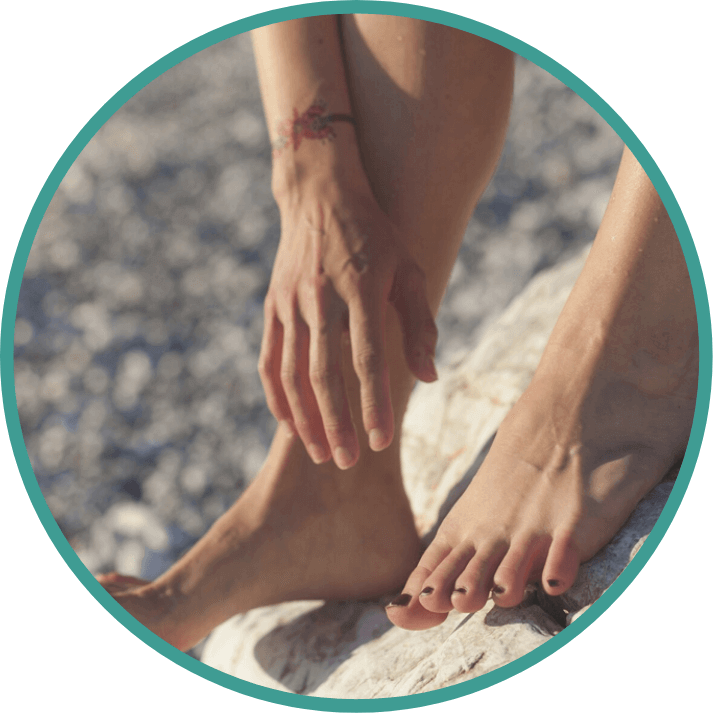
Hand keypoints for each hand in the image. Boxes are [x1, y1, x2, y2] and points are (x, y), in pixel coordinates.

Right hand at [259, 178, 437, 468]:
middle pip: (325, 375)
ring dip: (305, 417)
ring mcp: (290, 302)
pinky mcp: (272, 306)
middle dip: (337, 424)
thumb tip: (429, 378)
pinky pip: (269, 359)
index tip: (382, 442)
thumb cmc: (375, 236)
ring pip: (292, 372)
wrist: (320, 194)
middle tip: (347, 463)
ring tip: (319, 453)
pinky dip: (277, 395)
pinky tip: (288, 424)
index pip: (369, 359)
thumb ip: (420, 325)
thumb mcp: (410, 269)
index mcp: (361, 289)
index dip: (375, 404)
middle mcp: (321, 297)